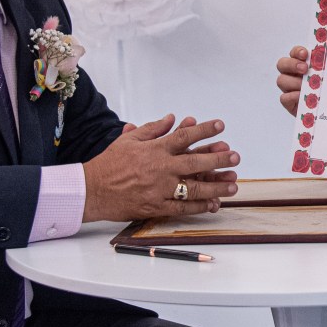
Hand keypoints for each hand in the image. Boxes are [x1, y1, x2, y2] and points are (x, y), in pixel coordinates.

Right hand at [83, 115, 239, 221]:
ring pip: (193, 188)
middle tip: (235, 157)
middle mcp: (160, 168)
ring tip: (233, 185)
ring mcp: (159, 189)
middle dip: (218, 159)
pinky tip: (213, 205)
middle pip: (195, 162)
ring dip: (216, 187)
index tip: (221, 126)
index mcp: (155, 149)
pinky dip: (199, 207)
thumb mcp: (129, 140)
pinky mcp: (155, 207)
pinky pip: (182, 208)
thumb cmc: (109, 163)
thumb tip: (172, 118)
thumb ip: (152, 129)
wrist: (91, 189)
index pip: (184, 136)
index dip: (204, 130)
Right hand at [275, 45, 308, 115]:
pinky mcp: (289, 103)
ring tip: (306, 86)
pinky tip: (301, 96)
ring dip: (294, 82)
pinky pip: (284, 98)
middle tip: (304, 69)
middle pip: (282, 64)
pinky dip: (292, 96)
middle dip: (292, 64)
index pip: (295, 53)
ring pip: (281, 80)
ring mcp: (289, 88)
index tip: (305, 54)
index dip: (298, 51)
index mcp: (302, 64)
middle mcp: (293, 74)